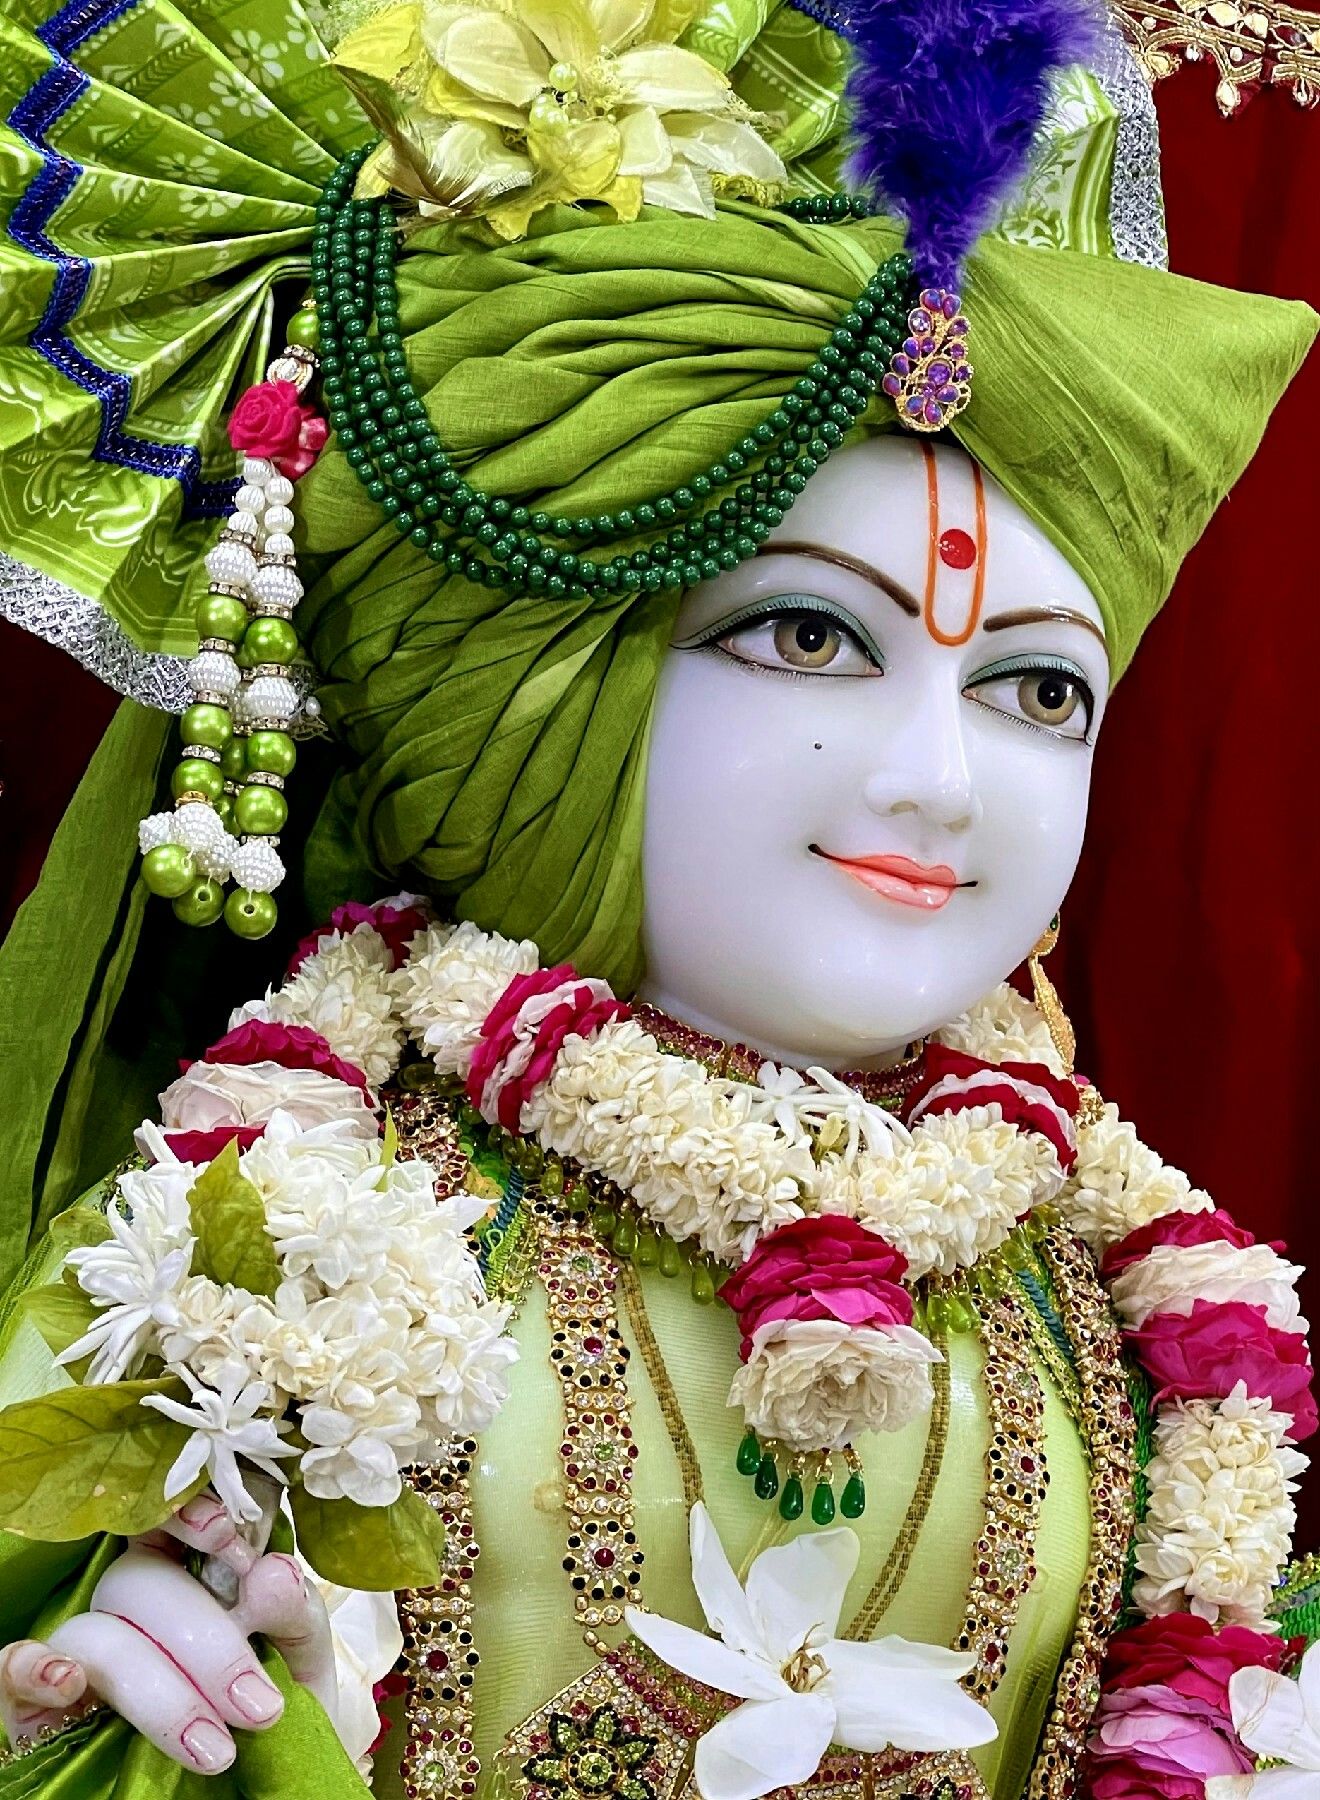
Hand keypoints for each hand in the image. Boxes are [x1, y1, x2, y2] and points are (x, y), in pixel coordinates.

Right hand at [0, 1493, 337, 1773]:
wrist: (261, 1776)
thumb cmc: (273, 1694)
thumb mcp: (300, 1650)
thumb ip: (292, 1609)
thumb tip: (268, 1573)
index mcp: (187, 1562)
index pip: (169, 1514)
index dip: (188, 1513)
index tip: (229, 1541)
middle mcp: (128, 1599)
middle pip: (140, 1581)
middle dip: (206, 1644)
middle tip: (260, 1706)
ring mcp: (83, 1649)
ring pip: (95, 1635)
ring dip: (158, 1693)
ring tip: (216, 1751)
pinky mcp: (40, 1703)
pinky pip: (10, 1669)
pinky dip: (32, 1669)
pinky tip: (69, 1685)